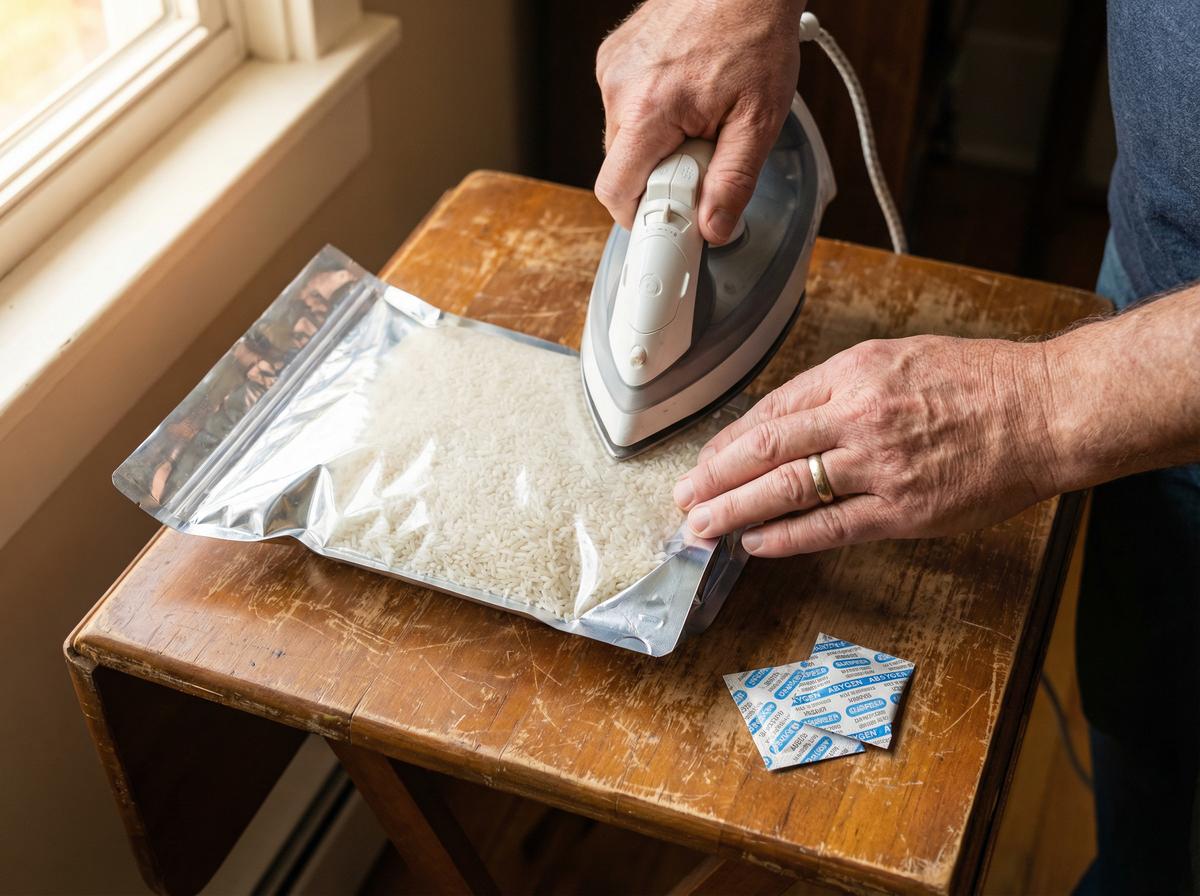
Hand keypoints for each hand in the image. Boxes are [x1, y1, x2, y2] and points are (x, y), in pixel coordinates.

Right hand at [594, 0, 804, 243]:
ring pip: (626, 139)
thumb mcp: (759, 120)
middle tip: (705, 154)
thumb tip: (714, 228)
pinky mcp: (614, 58)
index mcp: (648, 109)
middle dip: (662, 175)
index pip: (615, 191)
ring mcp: (612, 69)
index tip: (672, 219)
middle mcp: (619, 87)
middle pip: (623, 168)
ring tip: (700, 116)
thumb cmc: (755, 35)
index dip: (642, 216)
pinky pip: (626, 109)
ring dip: (660, 144)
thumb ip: (733, 181)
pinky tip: (687, 94)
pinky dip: (654, 115)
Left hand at [672, 336, 1062, 555]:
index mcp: (854, 372)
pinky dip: (785, 537)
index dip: (729, 440)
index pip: (771, 410)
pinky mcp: (902, 510)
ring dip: (734, 510)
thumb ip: (843, 386)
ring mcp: (878, 465)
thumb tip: (791, 420)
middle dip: (713, 476)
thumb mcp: (900, 357)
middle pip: (763, 449)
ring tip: (700, 526)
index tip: (705, 458)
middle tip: (683, 497)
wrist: (1044, 409)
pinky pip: (828, 528)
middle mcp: (857, 415)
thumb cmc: (980, 380)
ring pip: (785, 490)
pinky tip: (755, 544)